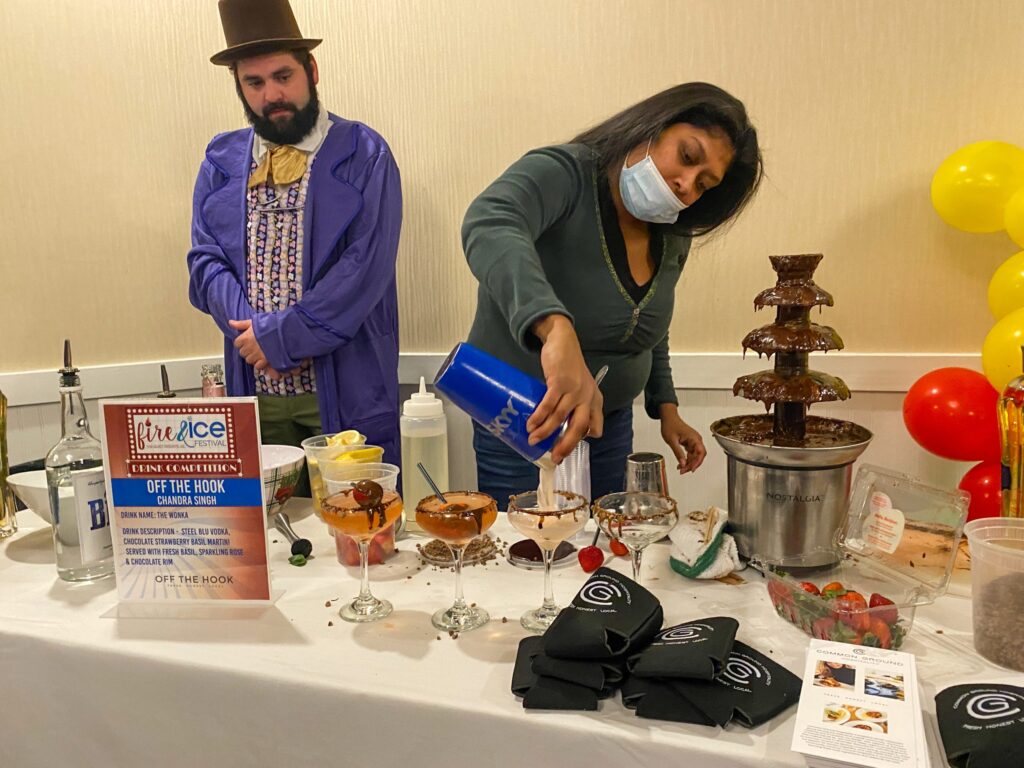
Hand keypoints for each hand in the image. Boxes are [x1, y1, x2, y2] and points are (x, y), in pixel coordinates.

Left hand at [228, 319, 274, 375]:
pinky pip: (257, 366)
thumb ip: (241, 324)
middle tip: (255, 346)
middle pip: (242, 353)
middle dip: (247, 351)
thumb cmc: (268, 326)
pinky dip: (260, 364)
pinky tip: (264, 358)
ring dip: (253, 357)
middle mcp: (249, 348)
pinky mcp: (264, 361)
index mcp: (245, 338)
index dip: (242, 343)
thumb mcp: (253, 322)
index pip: (237, 343)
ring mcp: (256, 355)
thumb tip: (230, 322)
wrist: (282, 333)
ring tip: (260, 352)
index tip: (248, 341)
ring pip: (249, 360)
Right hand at [527, 315, 603, 462]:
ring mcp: (575, 390)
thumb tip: (559, 426)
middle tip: (554, 457)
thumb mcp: (580, 386)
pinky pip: (549, 405)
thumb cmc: (569, 366)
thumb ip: (575, 405)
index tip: (566, 447)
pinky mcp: (560, 382)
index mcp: (594, 400)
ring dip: (545, 432)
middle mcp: (588, 397)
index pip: (595, 427)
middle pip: (578, 428)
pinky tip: (531, 425)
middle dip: (565, 446)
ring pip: (560, 418)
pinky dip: (539, 417)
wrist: (562, 341)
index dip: (582, 439)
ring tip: (533, 440)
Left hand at [659, 404, 705, 473]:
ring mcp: (694, 441)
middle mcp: (696, 440)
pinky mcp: (690, 442)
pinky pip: (691, 453)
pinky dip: (687, 459)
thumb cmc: (670, 425)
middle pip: (699, 456)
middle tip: (683, 471)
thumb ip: (678, 453)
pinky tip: (681, 464)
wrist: (668, 418)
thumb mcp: (672, 441)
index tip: (691, 469)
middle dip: (692, 465)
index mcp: (694, 438)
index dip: (697, 462)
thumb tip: (683, 463)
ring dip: (689, 463)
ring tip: (680, 469)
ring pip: (695, 456)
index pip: (701, 453)